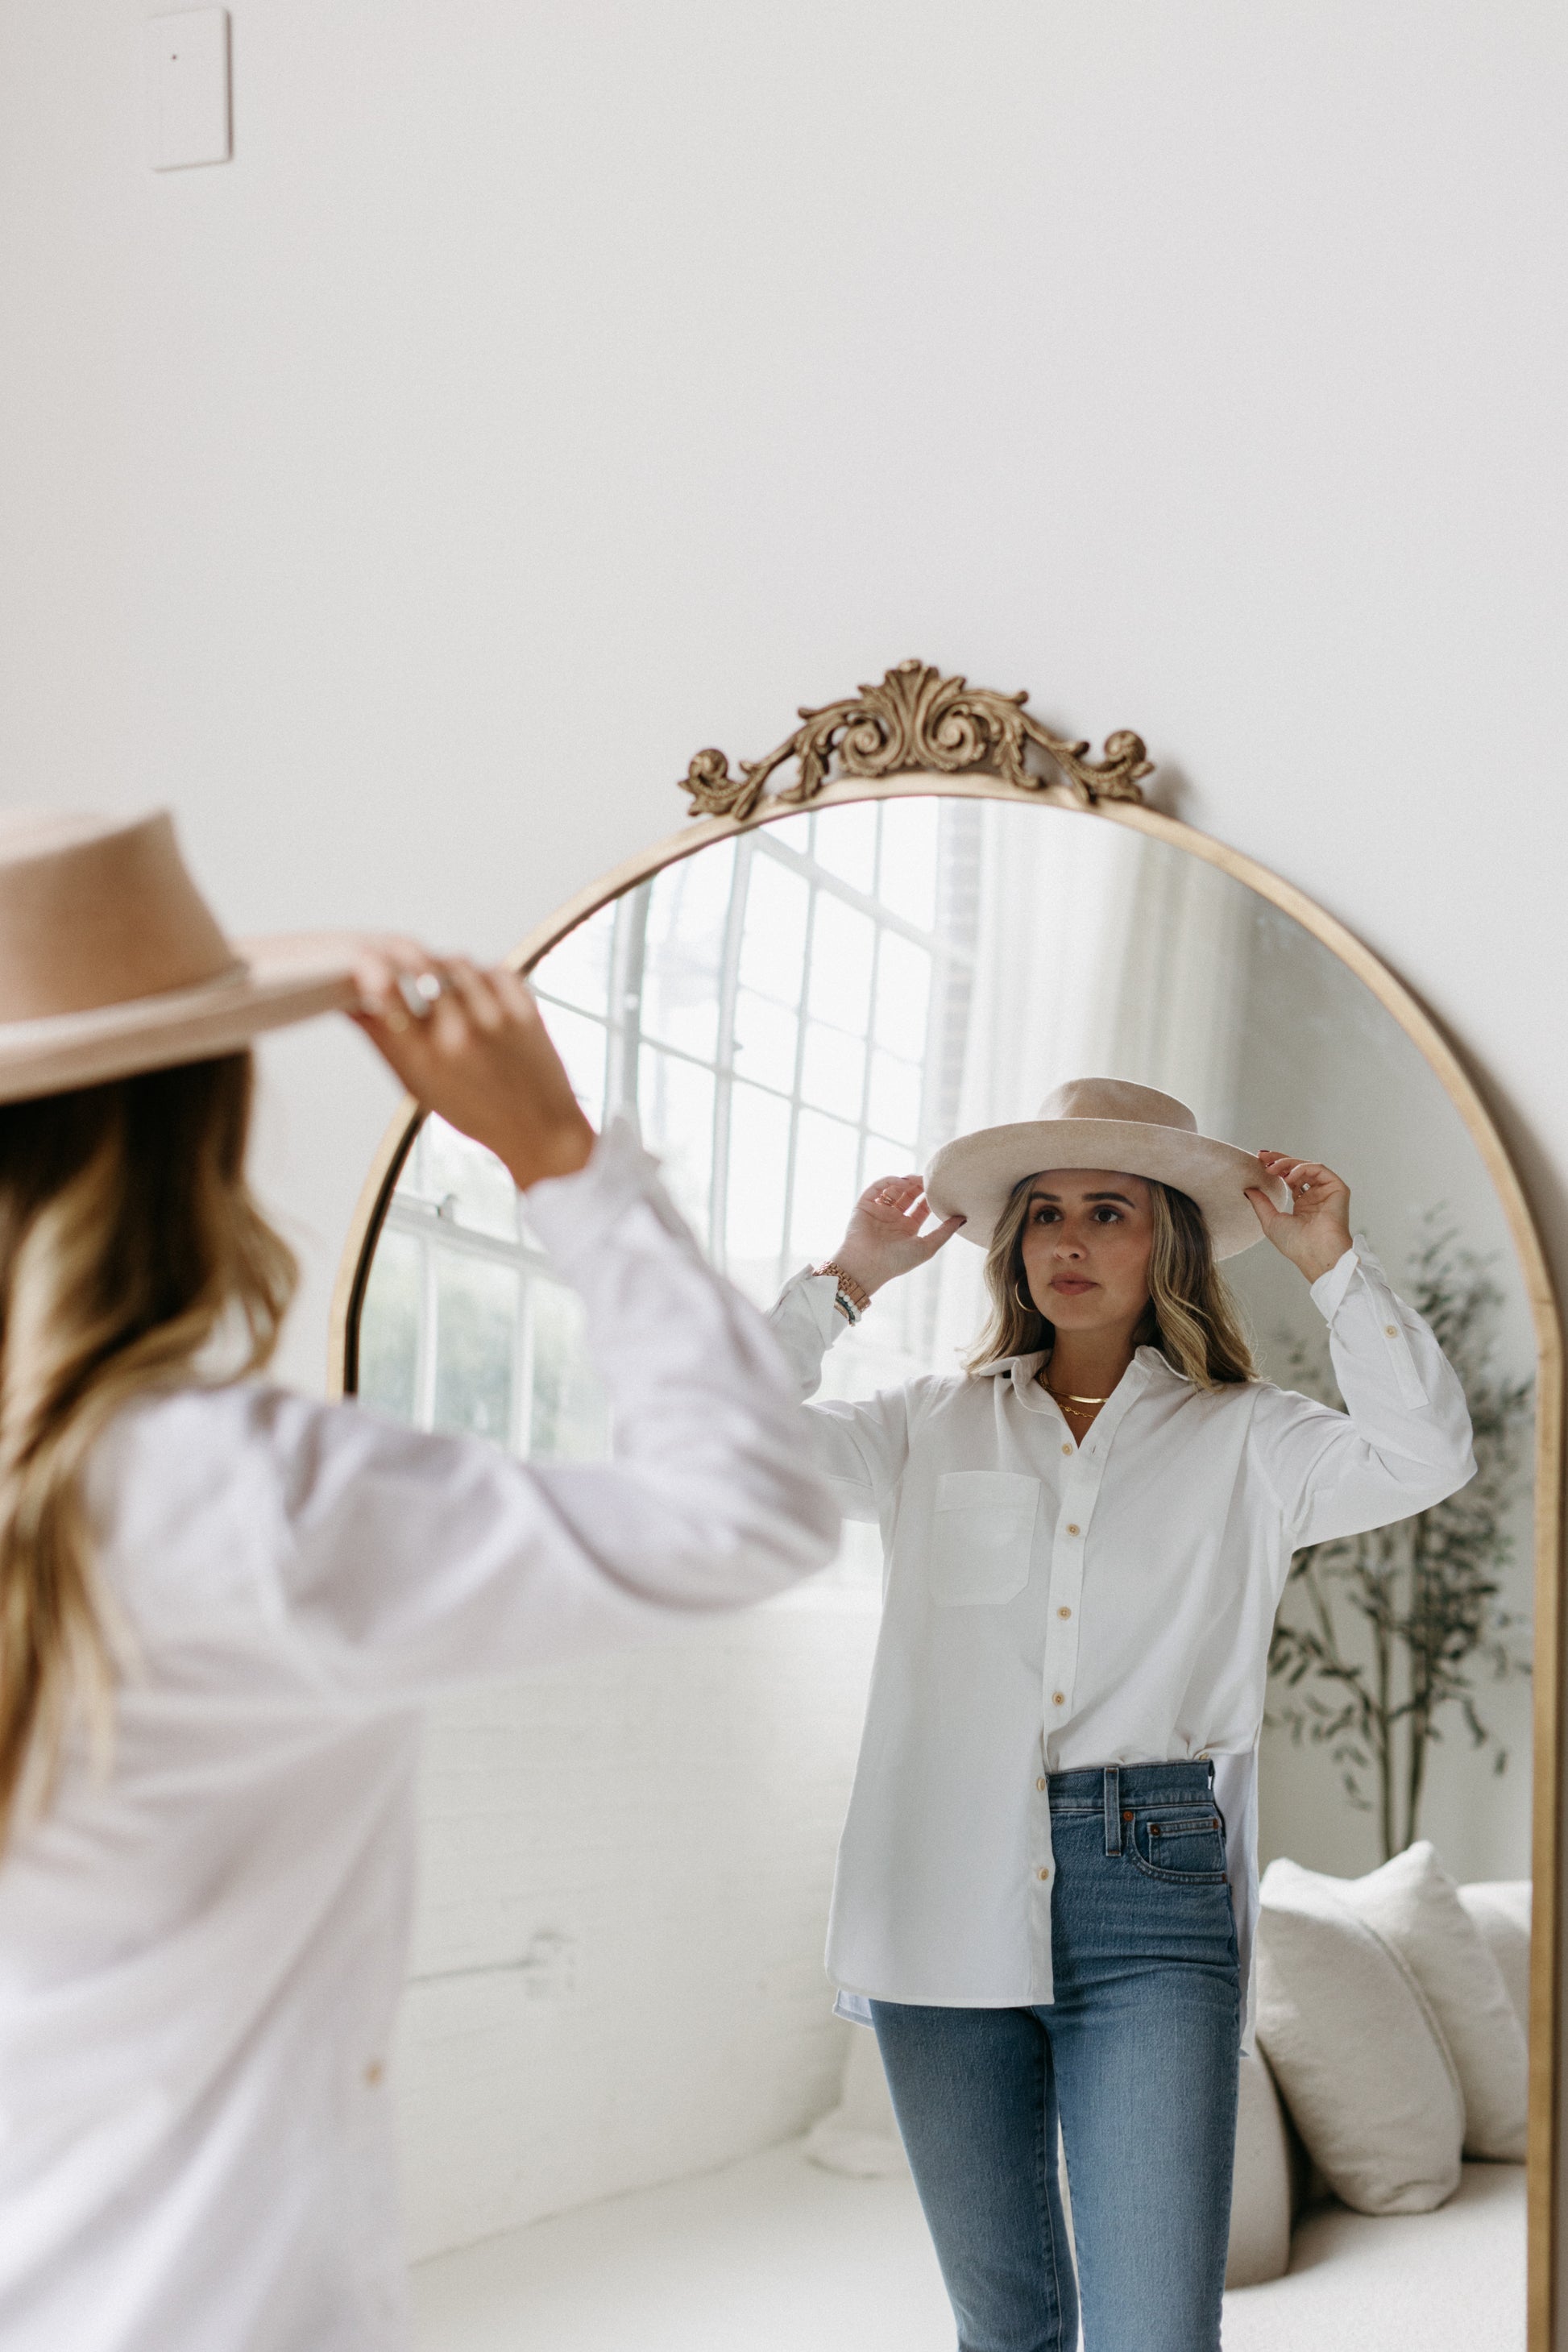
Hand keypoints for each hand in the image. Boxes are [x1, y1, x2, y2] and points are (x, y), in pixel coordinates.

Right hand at [351, 939, 593, 1190]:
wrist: (539, 1132)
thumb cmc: (474, 1112)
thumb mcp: (418, 1084)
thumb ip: (385, 1041)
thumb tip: (352, 1003)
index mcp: (424, 1059)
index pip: (386, 994)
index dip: (373, 968)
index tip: (370, 959)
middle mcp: (458, 1036)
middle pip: (422, 967)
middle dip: (412, 962)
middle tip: (409, 965)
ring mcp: (495, 1021)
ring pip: (458, 963)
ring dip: (447, 966)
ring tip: (447, 985)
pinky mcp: (525, 1013)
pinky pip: (495, 970)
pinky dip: (483, 974)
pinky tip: (479, 992)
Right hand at [831, 1174, 964, 1297]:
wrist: (868, 1266)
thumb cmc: (897, 1261)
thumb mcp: (927, 1247)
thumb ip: (945, 1232)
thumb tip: (963, 1218)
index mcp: (907, 1228)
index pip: (921, 1207)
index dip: (930, 1196)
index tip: (940, 1188)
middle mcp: (893, 1219)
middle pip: (908, 1195)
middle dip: (918, 1185)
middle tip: (929, 1178)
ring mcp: (879, 1211)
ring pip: (893, 1189)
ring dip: (905, 1181)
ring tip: (916, 1179)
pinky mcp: (864, 1206)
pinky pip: (876, 1188)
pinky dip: (888, 1181)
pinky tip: (901, 1182)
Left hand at [1246, 1152, 1353, 1283]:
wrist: (1315, 1253)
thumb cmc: (1295, 1244)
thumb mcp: (1270, 1221)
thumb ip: (1261, 1203)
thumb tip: (1249, 1189)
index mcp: (1303, 1205)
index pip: (1290, 1179)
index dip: (1276, 1168)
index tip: (1259, 1161)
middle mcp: (1316, 1197)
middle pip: (1298, 1170)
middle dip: (1279, 1160)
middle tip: (1262, 1157)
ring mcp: (1327, 1193)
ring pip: (1308, 1167)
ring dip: (1288, 1163)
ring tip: (1272, 1168)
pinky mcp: (1338, 1189)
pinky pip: (1320, 1170)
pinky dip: (1303, 1168)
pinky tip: (1289, 1176)